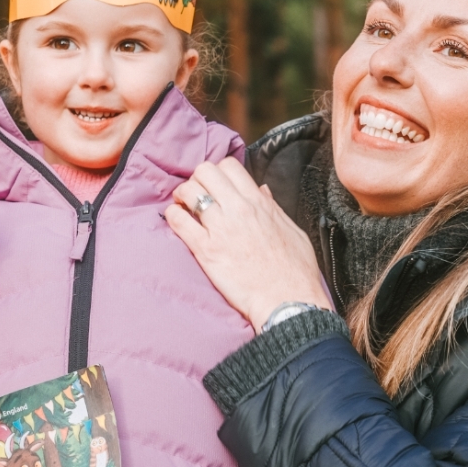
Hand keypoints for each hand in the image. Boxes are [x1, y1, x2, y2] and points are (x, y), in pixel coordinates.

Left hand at [165, 157, 332, 331]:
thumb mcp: (292, 230)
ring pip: (189, 191)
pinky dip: (173, 216)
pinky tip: (177, 222)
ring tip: (184, 206)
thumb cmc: (294, 271)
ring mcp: (221, 228)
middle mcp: (239, 210)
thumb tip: (262, 191)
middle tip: (197, 193)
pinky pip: (179, 221)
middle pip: (206, 171)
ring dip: (183, 196)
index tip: (216, 185)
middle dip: (198, 179)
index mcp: (259, 203)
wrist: (288, 300)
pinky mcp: (206, 250)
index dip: (219, 172)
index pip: (230, 166)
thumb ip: (274, 207)